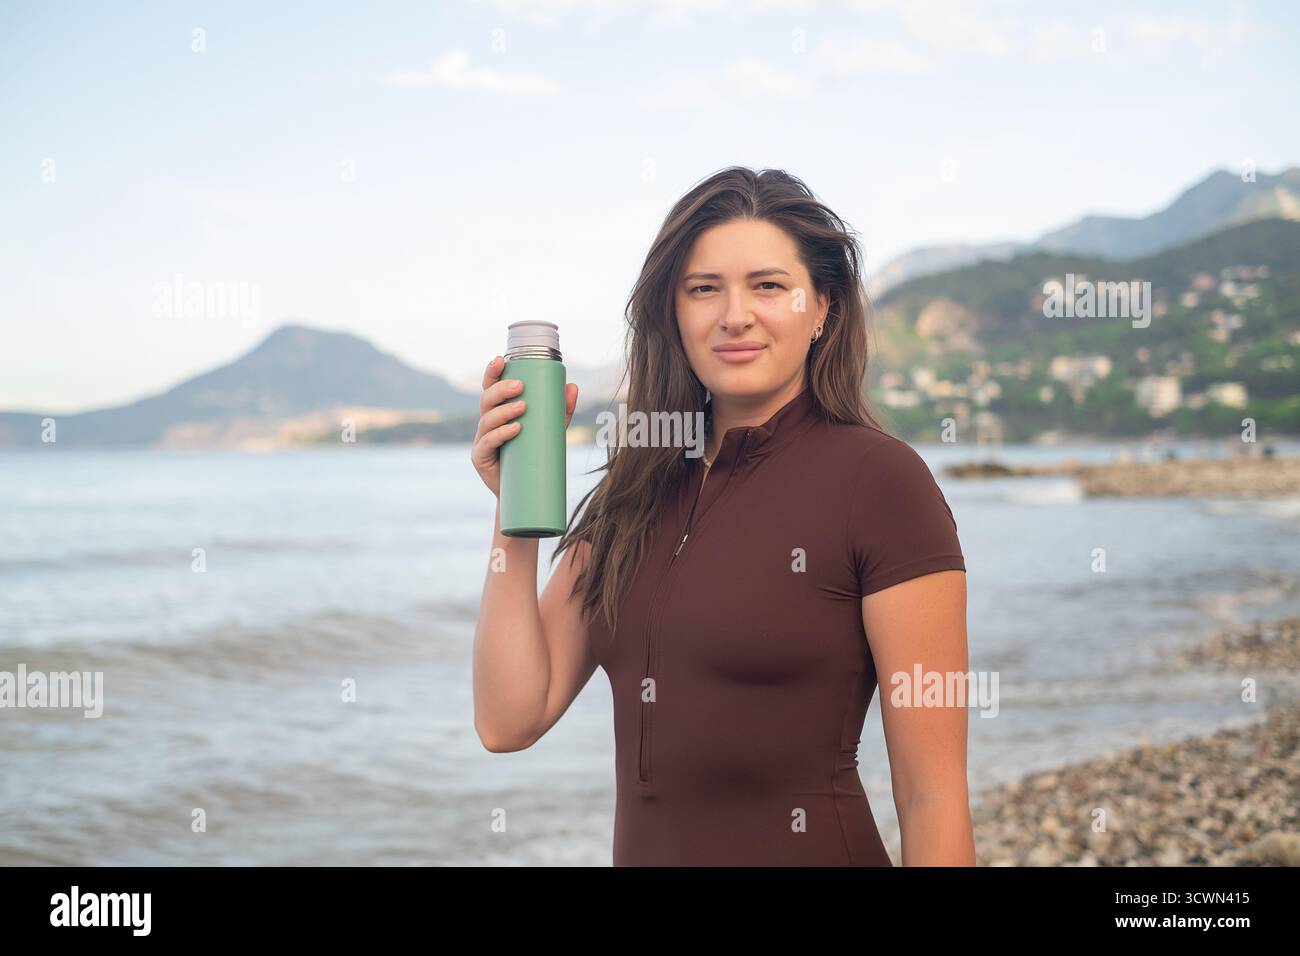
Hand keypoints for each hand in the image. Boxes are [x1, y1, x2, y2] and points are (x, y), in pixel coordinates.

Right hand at [470, 355, 578, 497]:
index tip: (500, 359)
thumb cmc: (534, 456)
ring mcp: (481, 440)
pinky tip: (515, 429)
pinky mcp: (480, 459)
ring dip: (503, 411)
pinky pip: (487, 443)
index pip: (490, 387)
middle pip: (486, 400)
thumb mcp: (551, 430)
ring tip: (523, 407)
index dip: (492, 372)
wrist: (525, 493)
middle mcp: (486, 423)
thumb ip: (561, 410)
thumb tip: (573, 386)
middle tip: (520, 386)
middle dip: (500, 390)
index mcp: (498, 411)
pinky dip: (500, 434)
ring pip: (486, 420)